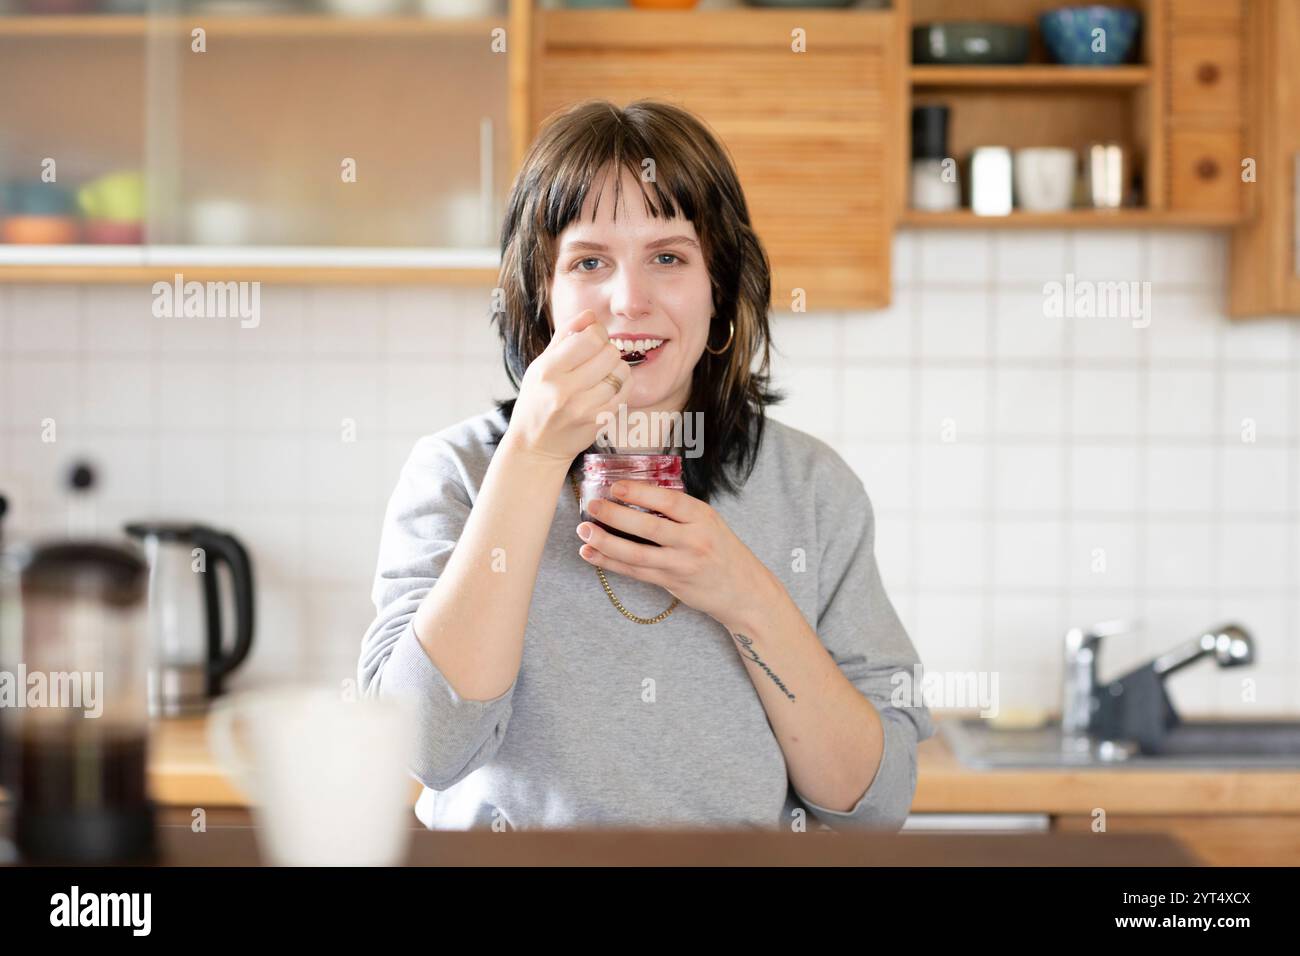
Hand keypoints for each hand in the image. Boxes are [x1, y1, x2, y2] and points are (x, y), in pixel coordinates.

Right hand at [504, 309, 631, 464]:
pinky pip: (625, 393)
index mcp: (547, 370)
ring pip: (621, 372)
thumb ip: (565, 337)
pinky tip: (607, 388)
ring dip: (616, 369)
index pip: (591, 337)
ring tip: (603, 374)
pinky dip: (621, 386)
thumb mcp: (541, 365)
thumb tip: (589, 315)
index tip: (592, 339)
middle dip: (607, 350)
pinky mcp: (598, 422)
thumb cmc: (537, 401)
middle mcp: (564, 390)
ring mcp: (583, 408)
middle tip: (597, 359)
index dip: (597, 333)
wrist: (535, 446)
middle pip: (609, 353)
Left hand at [575, 480, 778, 632]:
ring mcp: (681, 564)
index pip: (668, 502)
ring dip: (606, 543)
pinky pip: (635, 572)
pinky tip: (591, 555)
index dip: (640, 494)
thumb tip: (637, 493)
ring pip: (637, 554)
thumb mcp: (709, 522)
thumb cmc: (722, 550)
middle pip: (648, 528)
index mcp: (702, 517)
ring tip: (584, 533)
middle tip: (592, 506)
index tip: (616, 486)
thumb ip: (679, 512)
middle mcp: (693, 540)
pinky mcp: (672, 583)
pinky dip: (611, 563)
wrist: (744, 591)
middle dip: (615, 516)